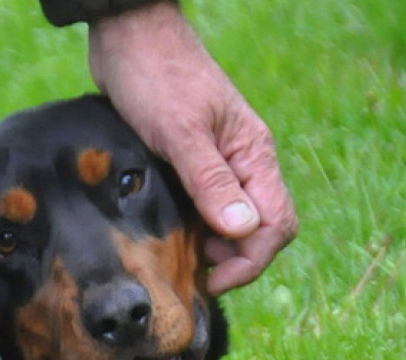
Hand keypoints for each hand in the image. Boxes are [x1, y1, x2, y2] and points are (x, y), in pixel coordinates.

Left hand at [88, 2, 296, 294]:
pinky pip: (209, 210)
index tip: (213, 279)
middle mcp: (245, 164)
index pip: (276, 225)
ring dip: (214, 249)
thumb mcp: (181, 133)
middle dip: (235, 260)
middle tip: (194, 273)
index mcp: (253, 155)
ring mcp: (222, 166)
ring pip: (234, 223)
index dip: (250, 261)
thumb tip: (241, 231)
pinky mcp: (197, 166)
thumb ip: (211, 183)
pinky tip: (173, 237)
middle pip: (261, 230)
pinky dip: (197, 231)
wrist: (128, 34)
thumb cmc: (155, 75)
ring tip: (180, 258)